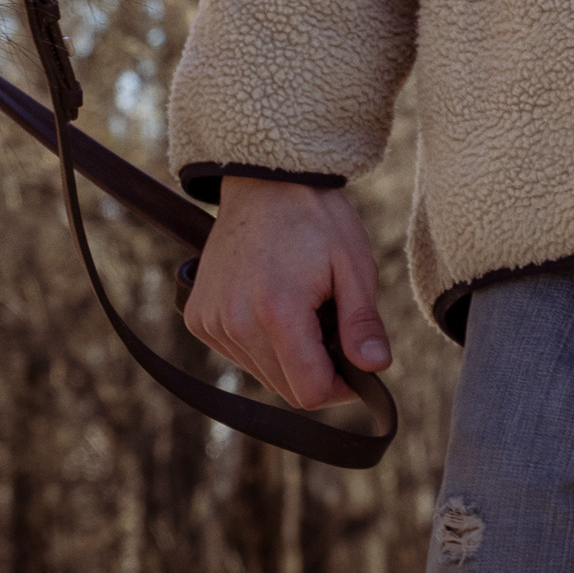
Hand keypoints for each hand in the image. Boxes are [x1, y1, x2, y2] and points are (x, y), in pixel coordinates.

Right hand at [185, 175, 386, 410]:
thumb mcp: (353, 265)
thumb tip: (376, 368)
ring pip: (261, 375)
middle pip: (285, 388)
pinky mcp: (198, 318)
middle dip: (316, 370)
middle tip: (331, 325)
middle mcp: (235, 323)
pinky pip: (237, 354)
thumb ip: (362, 323)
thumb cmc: (315, 218)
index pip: (310, 392)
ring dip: (287, 358)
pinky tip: (273, 306)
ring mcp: (211, 322)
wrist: (265, 181)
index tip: (356, 367)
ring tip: (302, 309)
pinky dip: (260, 344)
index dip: (341, 388)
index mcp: (277, 312)